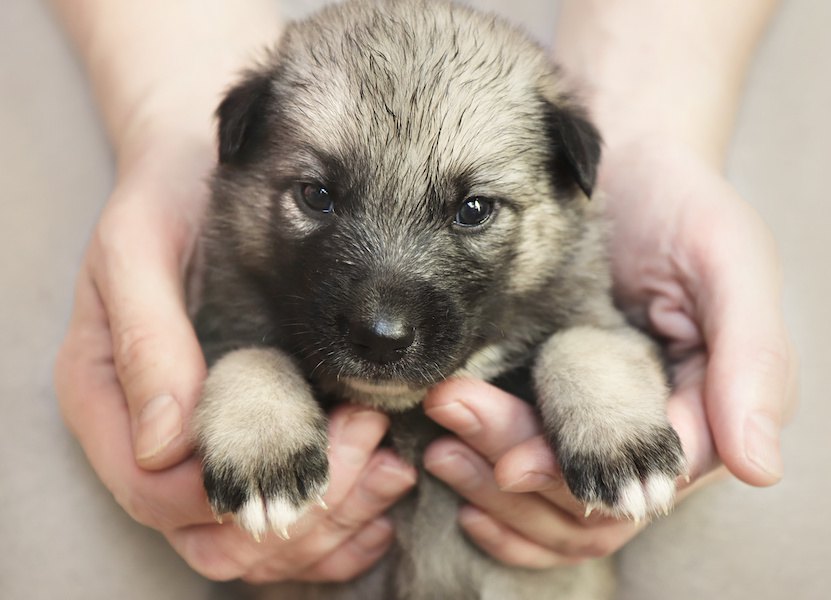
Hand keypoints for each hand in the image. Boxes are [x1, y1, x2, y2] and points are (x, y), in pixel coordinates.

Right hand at [54, 139, 414, 581]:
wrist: (201, 174)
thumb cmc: (166, 204)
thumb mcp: (138, 250)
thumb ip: (145, 338)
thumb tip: (165, 445)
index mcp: (108, 402)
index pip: (155, 493)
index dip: (230, 491)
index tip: (311, 446)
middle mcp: (154, 439)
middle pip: (214, 534)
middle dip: (296, 514)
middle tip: (368, 449)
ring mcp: (208, 443)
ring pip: (257, 540)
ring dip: (329, 521)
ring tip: (390, 466)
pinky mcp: (258, 434)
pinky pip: (292, 513)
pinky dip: (342, 515)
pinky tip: (388, 482)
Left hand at [423, 136, 796, 566]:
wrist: (625, 165)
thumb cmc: (683, 205)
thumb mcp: (730, 261)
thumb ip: (753, 356)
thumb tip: (759, 469)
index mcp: (708, 410)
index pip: (650, 479)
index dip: (585, 481)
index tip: (514, 463)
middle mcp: (654, 432)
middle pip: (593, 507)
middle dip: (520, 475)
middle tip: (453, 417)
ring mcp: (600, 426)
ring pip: (553, 506)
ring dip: (492, 491)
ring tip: (436, 442)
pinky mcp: (552, 410)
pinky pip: (526, 483)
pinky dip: (485, 490)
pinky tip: (446, 458)